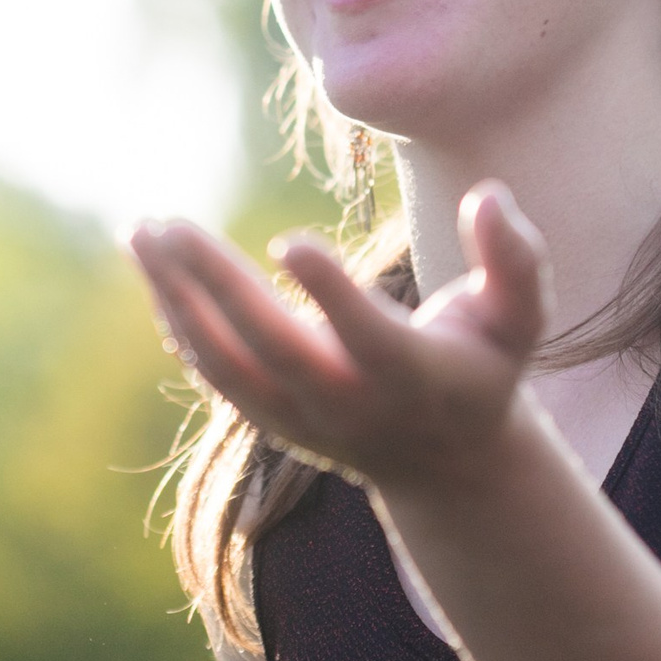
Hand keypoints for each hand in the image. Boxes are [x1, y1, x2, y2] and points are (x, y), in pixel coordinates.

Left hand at [129, 182, 551, 492]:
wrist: (445, 465)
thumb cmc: (484, 367)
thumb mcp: (520, 317)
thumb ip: (515, 259)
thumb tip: (489, 195)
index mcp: (414, 376)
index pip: (367, 337)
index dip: (332, 294)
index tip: (290, 240)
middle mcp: (350, 403)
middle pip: (274, 348)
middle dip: (218, 287)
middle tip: (170, 224)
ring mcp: (302, 418)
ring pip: (227, 363)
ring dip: (177, 299)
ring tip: (141, 231)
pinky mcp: (270, 418)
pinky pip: (213, 370)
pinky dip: (177, 321)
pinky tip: (151, 267)